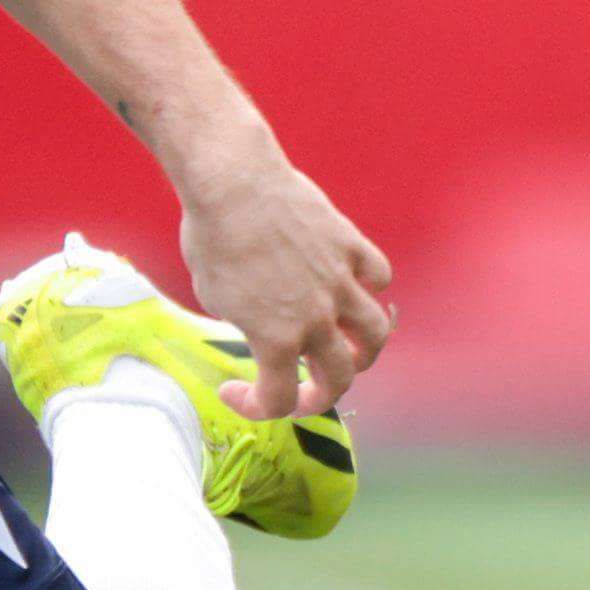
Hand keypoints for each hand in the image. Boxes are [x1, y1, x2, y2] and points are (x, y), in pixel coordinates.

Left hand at [176, 158, 395, 419]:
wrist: (232, 183)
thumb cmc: (211, 237)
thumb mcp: (214, 296)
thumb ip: (244, 320)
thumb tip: (258, 322)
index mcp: (276, 338)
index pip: (279, 400)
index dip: (254, 406)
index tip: (234, 390)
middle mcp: (316, 317)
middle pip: (341, 378)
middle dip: (322, 394)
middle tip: (304, 389)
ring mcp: (339, 281)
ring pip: (375, 333)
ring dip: (364, 350)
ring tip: (348, 348)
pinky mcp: (350, 246)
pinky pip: (378, 275)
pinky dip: (369, 286)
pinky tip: (352, 284)